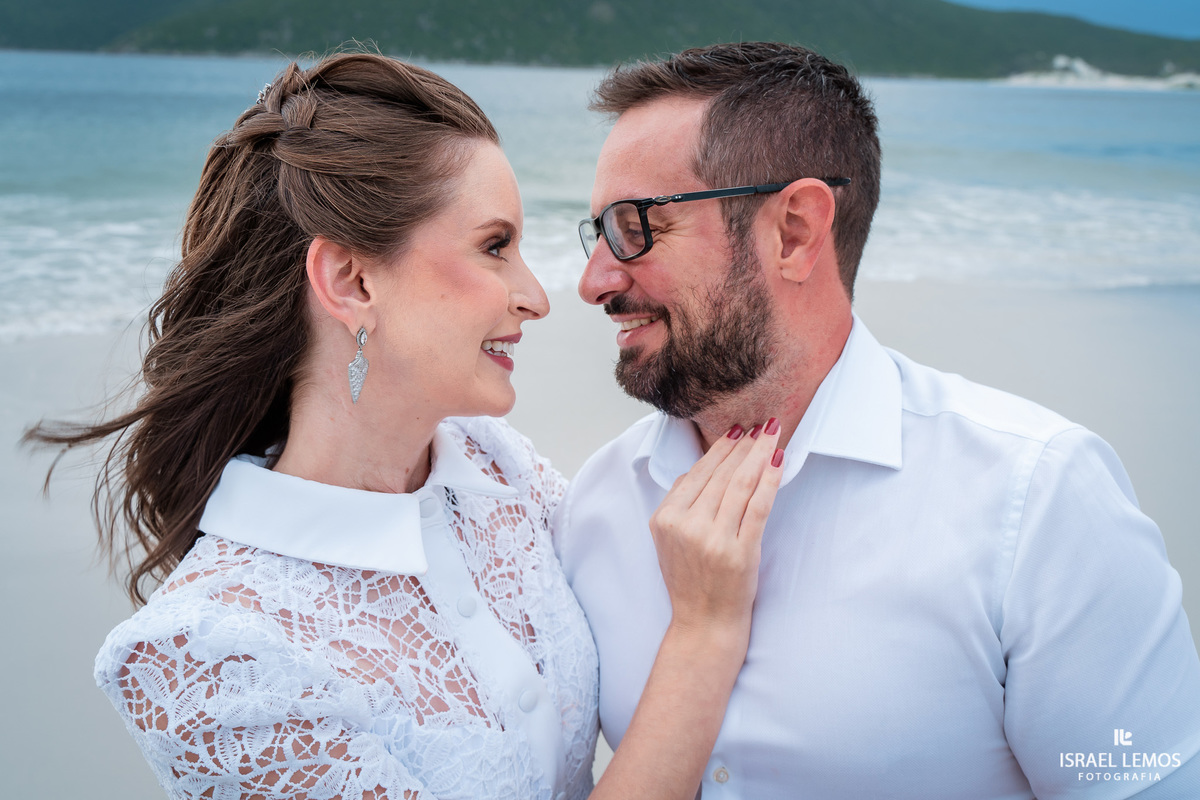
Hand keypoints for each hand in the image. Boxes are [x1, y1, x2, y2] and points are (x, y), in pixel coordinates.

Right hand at [649, 418, 783, 640]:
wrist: (704, 624)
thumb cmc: (691, 582)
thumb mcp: (670, 541)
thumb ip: (680, 505)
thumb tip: (703, 467)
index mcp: (664, 519)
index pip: (696, 473)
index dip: (720, 449)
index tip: (737, 431)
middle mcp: (685, 526)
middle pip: (719, 474)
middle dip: (743, 445)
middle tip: (760, 425)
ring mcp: (712, 539)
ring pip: (739, 484)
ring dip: (758, 454)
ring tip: (771, 434)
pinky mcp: (739, 552)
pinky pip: (758, 506)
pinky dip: (770, 480)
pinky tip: (778, 461)